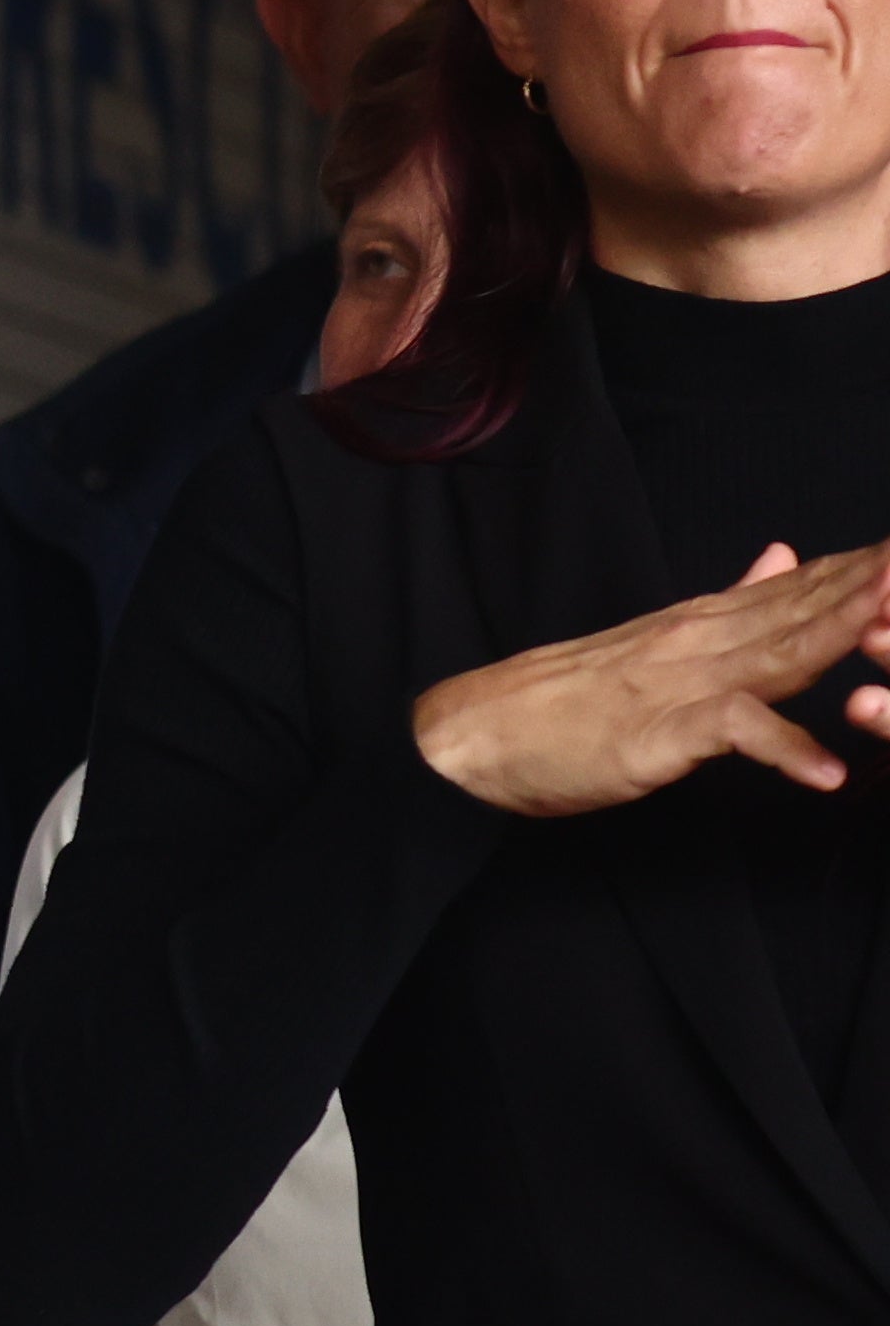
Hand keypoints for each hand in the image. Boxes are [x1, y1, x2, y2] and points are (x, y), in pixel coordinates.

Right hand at [411, 537, 889, 816]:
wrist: (475, 733)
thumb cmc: (562, 700)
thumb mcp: (656, 638)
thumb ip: (731, 599)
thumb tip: (785, 553)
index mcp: (702, 620)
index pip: (803, 584)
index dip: (865, 567)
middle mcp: (698, 640)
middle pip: (806, 610)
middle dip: (872, 588)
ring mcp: (679, 684)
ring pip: (780, 655)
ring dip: (844, 638)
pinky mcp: (657, 734)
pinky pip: (731, 736)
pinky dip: (782, 751)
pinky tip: (825, 772)